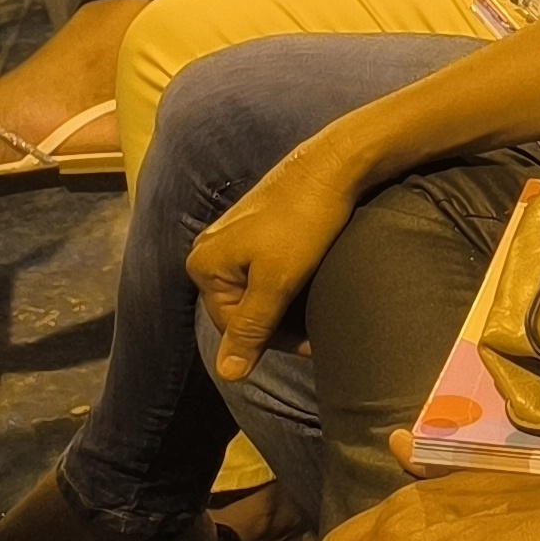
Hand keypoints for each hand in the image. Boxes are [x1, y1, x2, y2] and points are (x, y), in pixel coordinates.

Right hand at [188, 141, 371, 383]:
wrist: (335, 165)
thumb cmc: (305, 222)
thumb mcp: (278, 282)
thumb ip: (253, 327)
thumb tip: (227, 375)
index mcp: (204, 266)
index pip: (233, 326)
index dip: (274, 340)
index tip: (314, 345)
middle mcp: (211, 252)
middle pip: (245, 308)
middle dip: (283, 322)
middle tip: (323, 329)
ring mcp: (235, 238)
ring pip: (261, 290)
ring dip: (290, 304)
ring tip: (323, 306)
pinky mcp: (261, 228)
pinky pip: (270, 269)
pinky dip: (292, 282)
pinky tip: (317, 283)